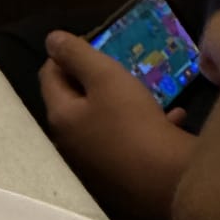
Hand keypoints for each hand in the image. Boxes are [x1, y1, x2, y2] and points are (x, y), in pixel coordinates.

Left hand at [38, 30, 194, 219]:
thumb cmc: (131, 122)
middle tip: (120, 66)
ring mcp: (91, 163)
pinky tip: (170, 117)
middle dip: (94, 79)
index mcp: (61, 117)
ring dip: (121, 102)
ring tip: (144, 89)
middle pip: (74, 100)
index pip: (49, 75)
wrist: (162, 179)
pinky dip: (142, 126)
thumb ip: (77, 55)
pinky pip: (125, 141)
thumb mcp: (105, 77)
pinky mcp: (116, 175)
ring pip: (102, 121)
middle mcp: (69, 143)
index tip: (94, 43)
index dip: (66, 54)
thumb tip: (51, 39)